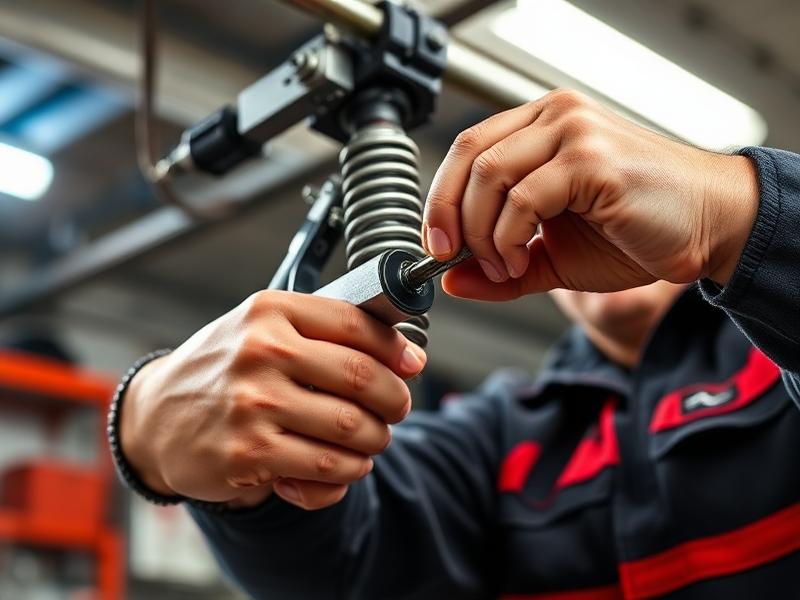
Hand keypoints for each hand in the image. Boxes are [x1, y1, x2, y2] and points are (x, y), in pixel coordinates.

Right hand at [120, 291, 425, 509]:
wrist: (155, 415)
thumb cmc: (224, 369)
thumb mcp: (263, 330)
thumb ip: (325, 334)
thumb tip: (407, 356)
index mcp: (270, 312)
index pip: (355, 323)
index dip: (396, 348)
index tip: (412, 366)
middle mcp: (261, 351)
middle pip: (362, 377)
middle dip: (394, 400)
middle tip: (395, 411)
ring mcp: (252, 403)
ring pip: (352, 428)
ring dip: (375, 441)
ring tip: (369, 441)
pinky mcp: (249, 452)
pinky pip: (327, 468)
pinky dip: (348, 473)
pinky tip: (341, 467)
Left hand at [422, 89, 759, 300]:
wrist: (707, 227)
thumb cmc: (635, 232)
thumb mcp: (552, 257)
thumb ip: (501, 267)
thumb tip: (451, 280)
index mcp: (541, 125)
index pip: (468, 148)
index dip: (440, 198)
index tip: (436, 245)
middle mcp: (556, 116)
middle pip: (469, 155)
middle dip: (446, 215)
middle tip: (448, 256)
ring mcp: (575, 132)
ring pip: (490, 174)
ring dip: (481, 233)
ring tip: (501, 266)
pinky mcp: (593, 160)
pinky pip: (524, 198)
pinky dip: (507, 238)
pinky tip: (519, 262)